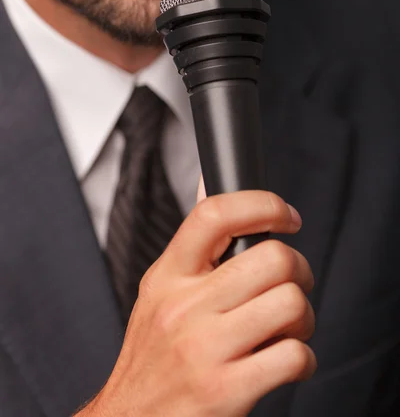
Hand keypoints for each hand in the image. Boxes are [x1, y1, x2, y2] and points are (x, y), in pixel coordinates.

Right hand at [79, 188, 315, 416]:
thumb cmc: (153, 355)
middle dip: (299, 269)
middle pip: (273, 258)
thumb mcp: (159, 291)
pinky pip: (294, 356)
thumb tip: (209, 184)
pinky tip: (284, 360)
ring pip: (291, 303)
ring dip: (303, 317)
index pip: (214, 214)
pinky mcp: (226, 391)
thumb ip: (192, 245)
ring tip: (286, 327)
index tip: (285, 215)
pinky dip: (303, 358)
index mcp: (167, 275)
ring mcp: (204, 349)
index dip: (262, 204)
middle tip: (291, 283)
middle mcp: (183, 307)